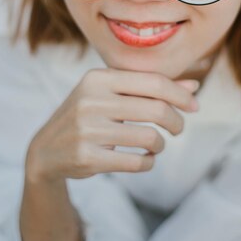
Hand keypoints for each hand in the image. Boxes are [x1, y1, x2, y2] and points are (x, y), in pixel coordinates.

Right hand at [25, 69, 199, 182]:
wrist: (46, 150)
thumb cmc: (89, 115)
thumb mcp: (113, 95)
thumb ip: (151, 89)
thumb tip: (193, 87)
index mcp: (98, 78)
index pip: (154, 82)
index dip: (180, 95)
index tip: (195, 106)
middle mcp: (91, 100)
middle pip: (157, 110)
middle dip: (176, 121)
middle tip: (178, 128)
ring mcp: (87, 130)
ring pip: (150, 138)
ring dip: (161, 144)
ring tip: (156, 144)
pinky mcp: (88, 158)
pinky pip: (137, 163)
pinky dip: (149, 163)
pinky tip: (145, 159)